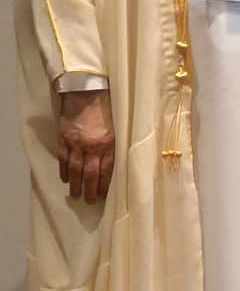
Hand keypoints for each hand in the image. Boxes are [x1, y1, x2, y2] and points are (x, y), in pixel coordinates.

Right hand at [56, 88, 114, 204]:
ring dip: (75, 185)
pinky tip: (65, 178)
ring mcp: (76, 143)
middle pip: (90, 174)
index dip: (105, 184)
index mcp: (110, 142)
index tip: (105, 194)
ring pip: (75, 170)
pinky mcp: (64, 139)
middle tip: (89, 201)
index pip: (108, 169)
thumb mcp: (120, 123)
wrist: (86, 89)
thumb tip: (124, 158)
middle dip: (90, 190)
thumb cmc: (108, 104)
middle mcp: (92, 146)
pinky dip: (64, 171)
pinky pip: (63, 159)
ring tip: (76, 195)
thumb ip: (119, 142)